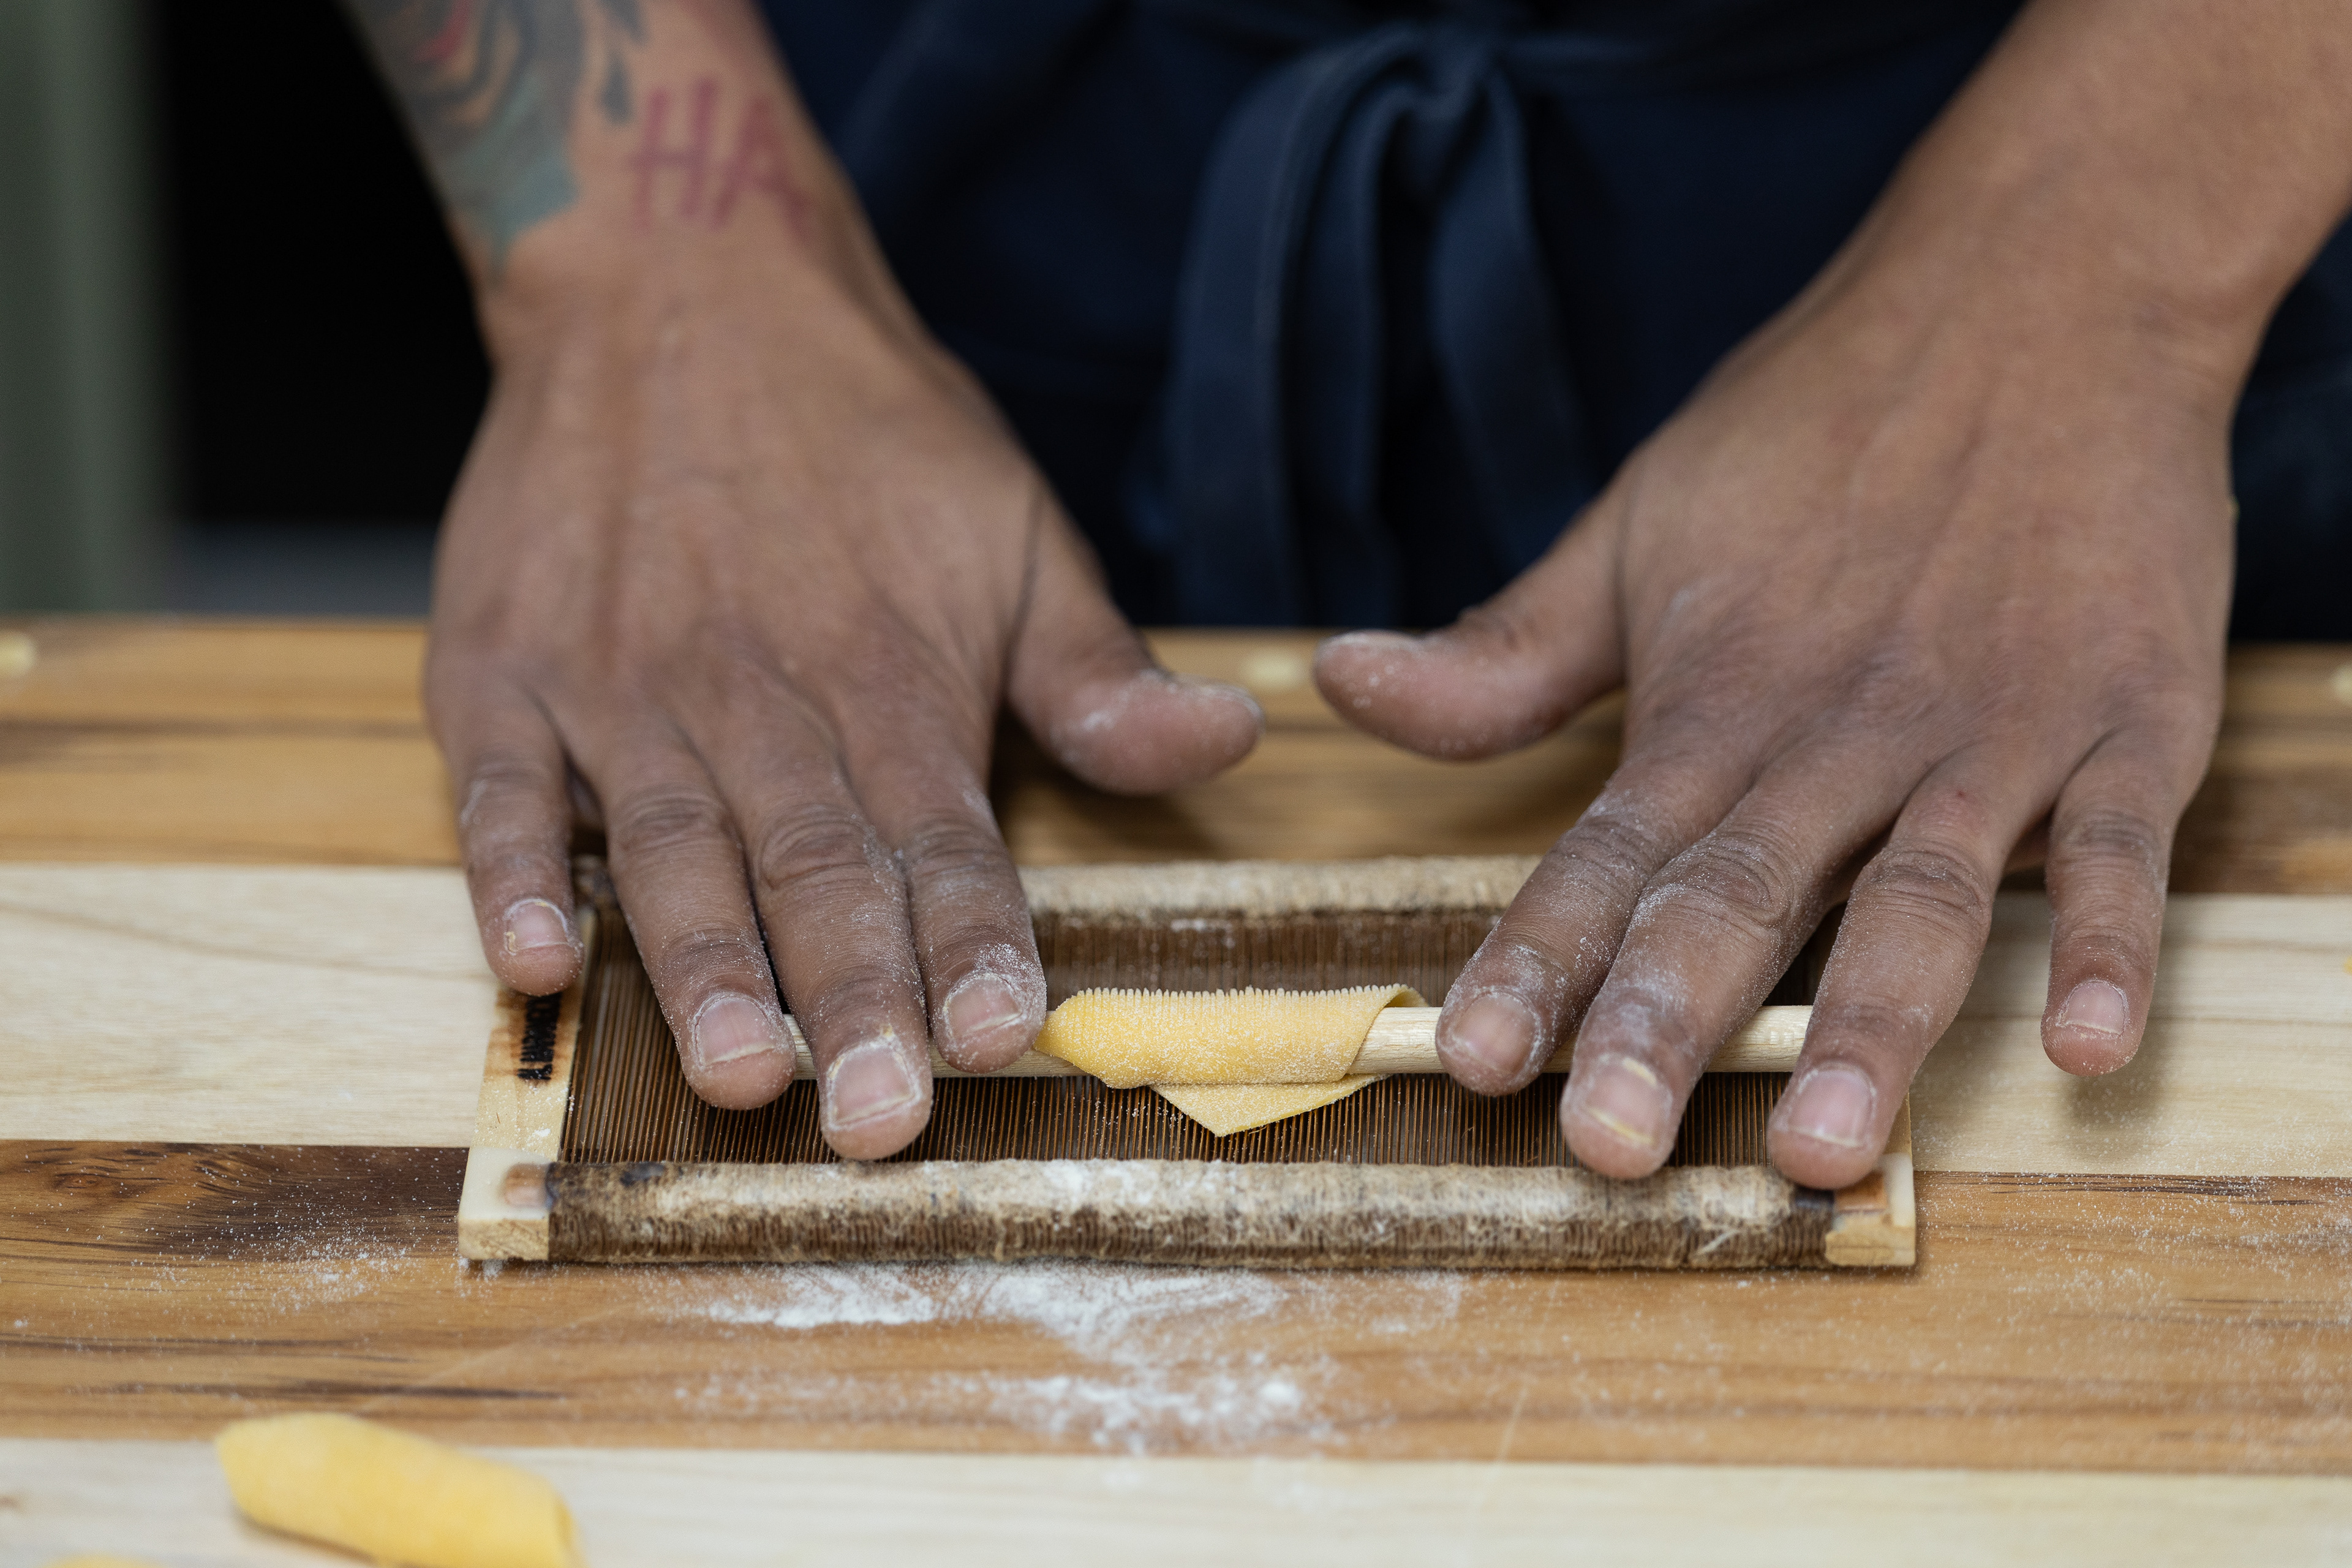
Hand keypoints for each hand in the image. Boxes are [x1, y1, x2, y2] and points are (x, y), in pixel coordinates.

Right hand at [428, 148, 1257, 1158]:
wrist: (675, 279)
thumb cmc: (865, 428)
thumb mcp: (1014, 527)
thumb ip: (1098, 669)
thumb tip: (1232, 741)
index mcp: (891, 674)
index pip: (944, 838)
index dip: (976, 944)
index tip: (1005, 1041)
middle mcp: (758, 692)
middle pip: (817, 868)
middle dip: (854, 1001)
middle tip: (879, 1120)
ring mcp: (621, 685)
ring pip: (675, 848)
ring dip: (707, 969)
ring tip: (740, 1074)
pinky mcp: (505, 668)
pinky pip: (506, 790)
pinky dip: (516, 874)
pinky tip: (533, 964)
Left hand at [1315, 0, 2351, 1189]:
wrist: (2036, 289)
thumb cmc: (1817, 421)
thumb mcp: (1634, 527)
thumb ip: (1502, 652)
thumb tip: (1335, 682)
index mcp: (1712, 695)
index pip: (1603, 854)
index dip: (1534, 961)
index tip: (1472, 1062)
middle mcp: (1835, 731)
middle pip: (1738, 897)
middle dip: (1670, 1026)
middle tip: (1615, 1151)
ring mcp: (1986, 730)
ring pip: (1913, 896)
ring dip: (1866, 1023)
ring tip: (1823, 1145)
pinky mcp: (2122, 718)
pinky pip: (2114, 847)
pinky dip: (2101, 939)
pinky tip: (2084, 1048)